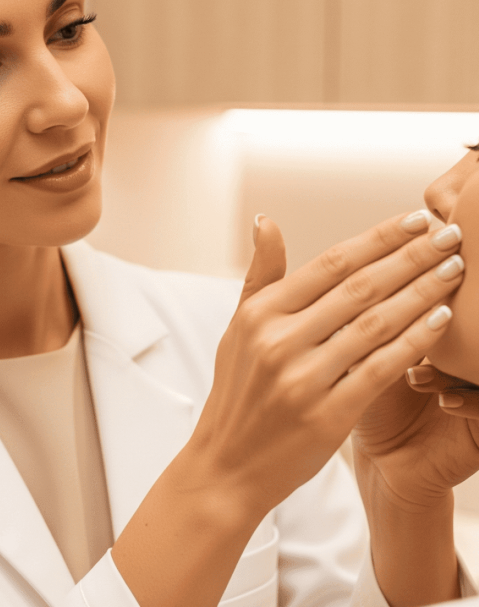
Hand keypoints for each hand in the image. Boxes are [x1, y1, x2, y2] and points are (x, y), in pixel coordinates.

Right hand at [190, 211, 463, 519]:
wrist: (227, 464)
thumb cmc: (238, 391)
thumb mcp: (239, 327)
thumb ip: (260, 274)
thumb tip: (266, 221)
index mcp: (261, 313)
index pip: (331, 263)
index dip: (379, 238)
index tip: (416, 219)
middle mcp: (279, 340)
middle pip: (360, 287)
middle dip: (412, 256)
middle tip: (451, 234)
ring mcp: (302, 378)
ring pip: (376, 323)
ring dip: (423, 292)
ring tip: (455, 269)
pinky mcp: (326, 415)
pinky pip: (381, 368)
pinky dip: (415, 340)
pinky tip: (441, 318)